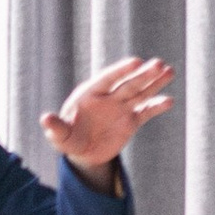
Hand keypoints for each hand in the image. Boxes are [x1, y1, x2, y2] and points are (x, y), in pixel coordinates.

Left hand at [41, 56, 174, 191]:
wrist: (82, 152)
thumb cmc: (68, 139)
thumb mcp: (60, 136)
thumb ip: (55, 127)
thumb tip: (45, 118)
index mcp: (90, 94)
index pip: (107, 79)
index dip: (121, 71)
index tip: (136, 62)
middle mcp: (108, 97)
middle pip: (128, 84)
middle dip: (143, 75)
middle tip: (159, 64)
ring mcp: (121, 108)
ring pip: (140, 93)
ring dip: (155, 83)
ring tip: (169, 71)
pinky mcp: (131, 121)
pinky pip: (145, 112)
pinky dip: (156, 106)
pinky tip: (169, 100)